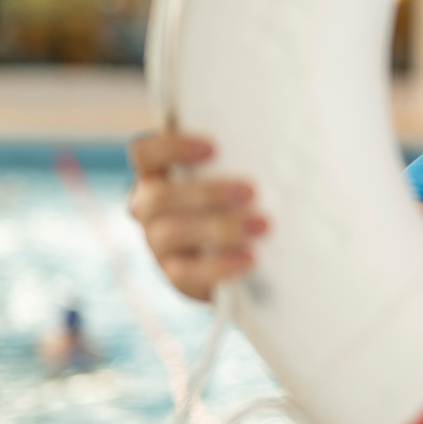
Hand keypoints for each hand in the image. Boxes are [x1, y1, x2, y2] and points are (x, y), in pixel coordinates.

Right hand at [127, 131, 266, 301]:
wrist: (223, 256)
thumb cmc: (226, 203)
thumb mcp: (223, 180)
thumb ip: (231, 165)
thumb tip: (276, 156)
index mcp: (156, 174)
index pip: (146, 153)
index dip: (172, 148)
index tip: (214, 149)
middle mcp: (148, 208)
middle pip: (159, 197)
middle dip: (207, 194)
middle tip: (251, 192)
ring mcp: (155, 243)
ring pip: (170, 233)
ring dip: (219, 228)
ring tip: (262, 226)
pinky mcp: (170, 275)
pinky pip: (185, 272)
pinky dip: (218, 265)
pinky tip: (249, 259)